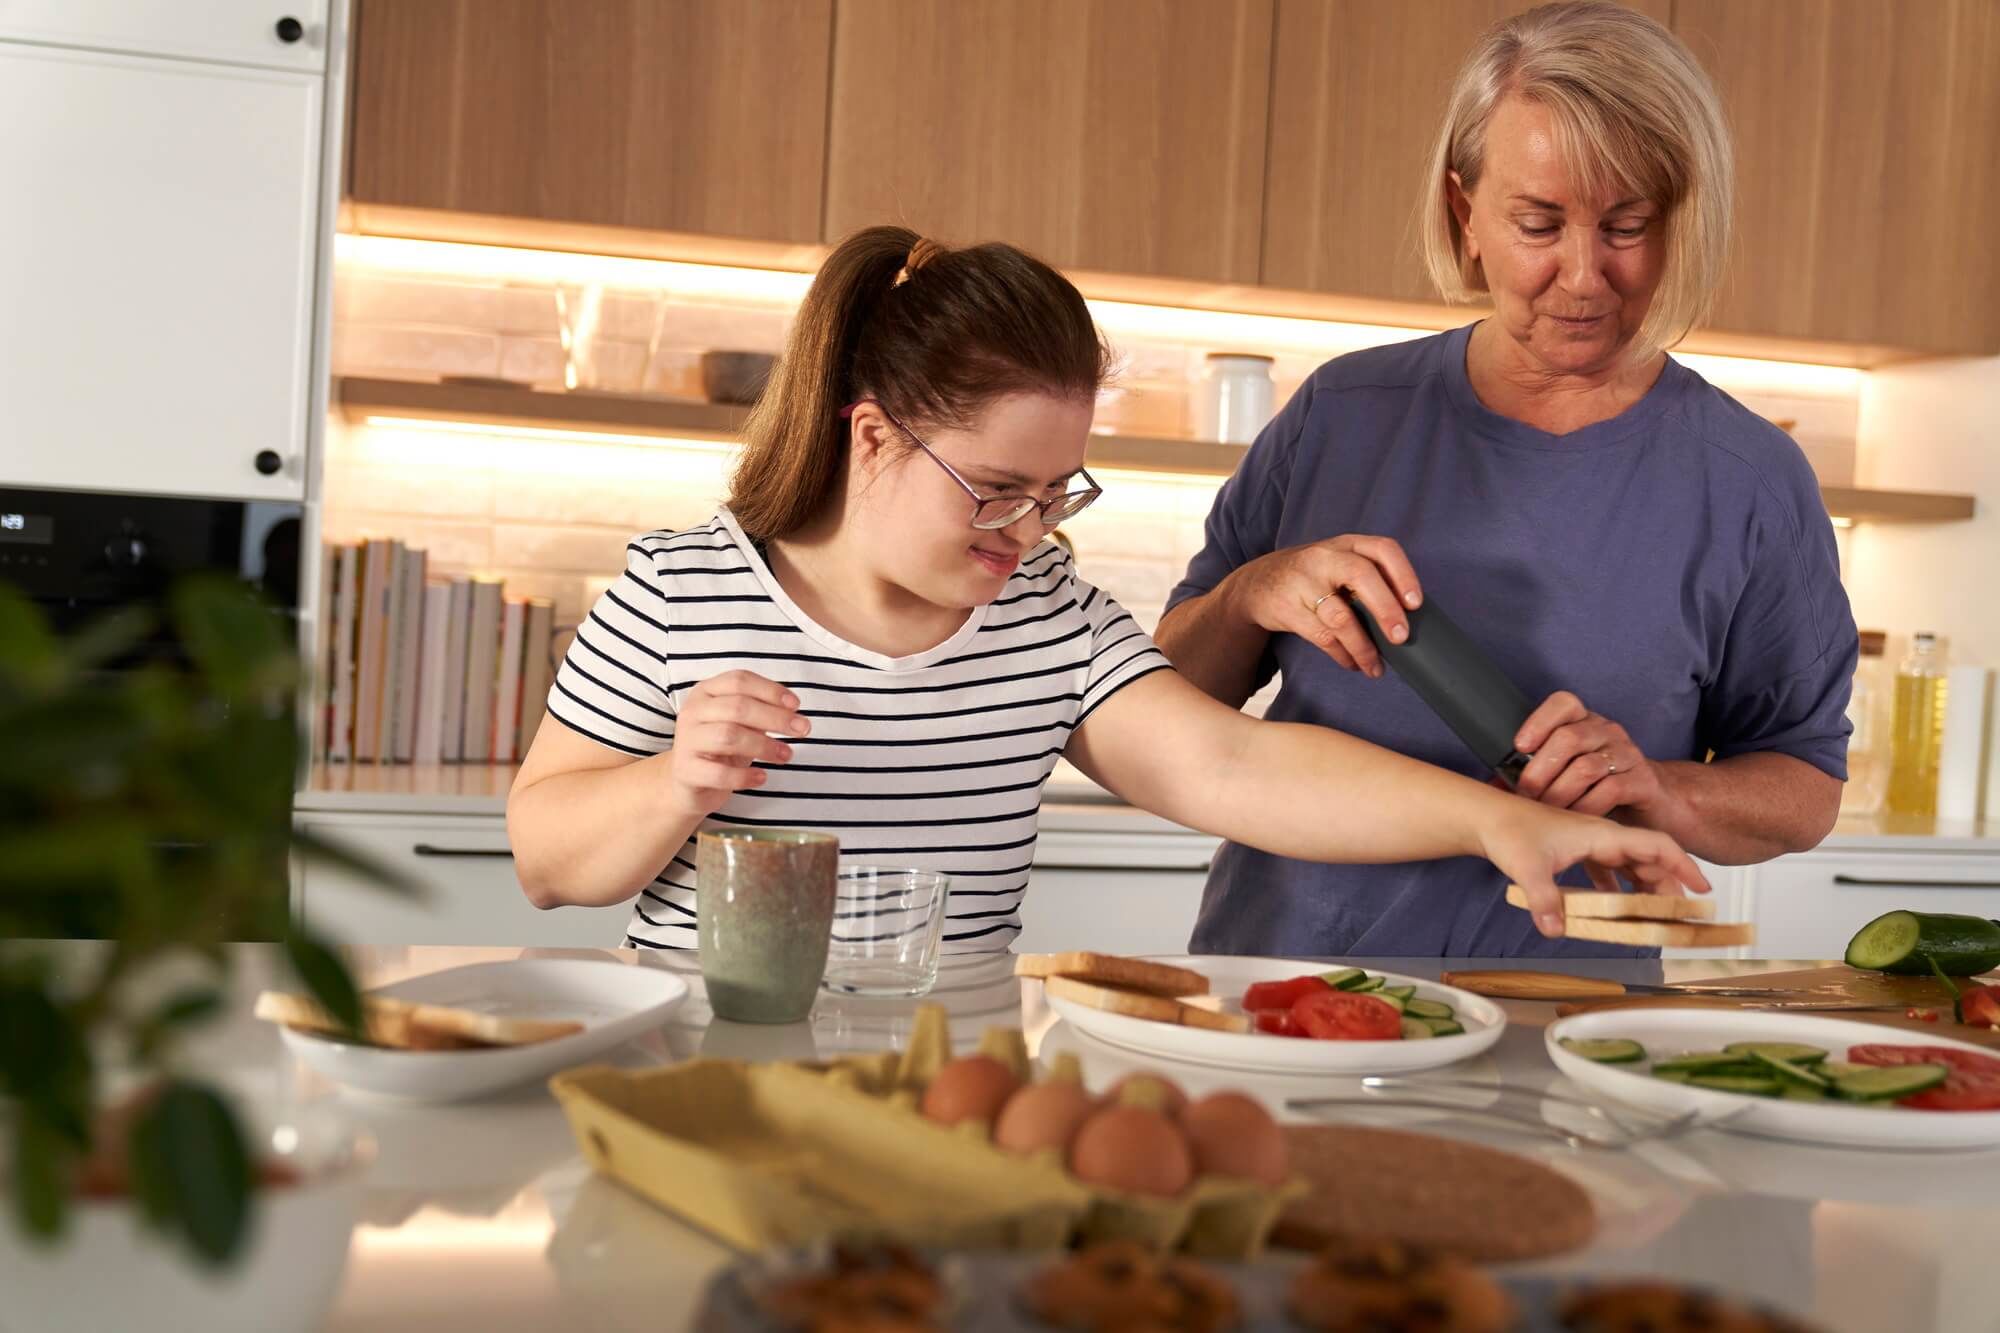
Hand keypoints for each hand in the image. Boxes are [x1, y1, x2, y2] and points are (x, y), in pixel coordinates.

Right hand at [662, 670, 807, 819]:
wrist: (687, 782)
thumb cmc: (719, 747)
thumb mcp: (740, 723)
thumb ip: (760, 713)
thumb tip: (793, 713)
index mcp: (706, 691)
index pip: (740, 680)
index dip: (771, 690)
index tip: (797, 705)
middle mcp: (693, 712)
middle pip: (738, 707)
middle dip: (776, 718)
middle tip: (802, 730)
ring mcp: (687, 741)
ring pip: (729, 736)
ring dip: (764, 746)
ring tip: (787, 755)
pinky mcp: (687, 771)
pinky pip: (720, 773)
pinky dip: (745, 776)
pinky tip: (762, 777)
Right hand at [1222, 534, 1422, 677]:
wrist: (1257, 584)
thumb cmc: (1313, 577)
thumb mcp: (1339, 564)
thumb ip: (1369, 580)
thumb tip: (1408, 620)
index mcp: (1347, 544)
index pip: (1383, 549)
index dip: (1404, 575)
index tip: (1416, 604)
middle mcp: (1325, 557)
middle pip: (1362, 576)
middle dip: (1386, 610)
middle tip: (1401, 639)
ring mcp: (1303, 581)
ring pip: (1341, 617)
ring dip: (1363, 647)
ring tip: (1375, 668)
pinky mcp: (1287, 607)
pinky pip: (1322, 637)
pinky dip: (1342, 654)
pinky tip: (1352, 663)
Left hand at [1477, 802, 1710, 937]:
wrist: (1484, 815)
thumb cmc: (1506, 830)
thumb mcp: (1527, 867)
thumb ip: (1544, 899)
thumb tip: (1554, 930)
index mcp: (1601, 833)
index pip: (1655, 845)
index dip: (1682, 866)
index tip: (1702, 888)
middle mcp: (1600, 835)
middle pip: (1648, 859)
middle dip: (1668, 885)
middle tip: (1680, 916)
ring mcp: (1587, 842)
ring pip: (1628, 864)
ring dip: (1644, 887)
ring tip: (1655, 914)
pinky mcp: (1573, 849)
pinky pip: (1606, 868)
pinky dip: (1617, 886)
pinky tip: (1615, 908)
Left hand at [1512, 691, 1683, 824]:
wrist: (1653, 804)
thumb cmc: (1598, 788)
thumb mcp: (1565, 775)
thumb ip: (1532, 775)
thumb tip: (1490, 787)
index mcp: (1585, 722)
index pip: (1564, 703)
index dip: (1539, 721)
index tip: (1519, 745)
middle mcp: (1608, 731)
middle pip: (1570, 738)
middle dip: (1541, 770)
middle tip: (1527, 795)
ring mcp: (1628, 754)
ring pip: (1587, 767)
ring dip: (1560, 792)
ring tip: (1547, 810)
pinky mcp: (1644, 780)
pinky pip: (1612, 789)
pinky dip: (1587, 806)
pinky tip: (1575, 818)